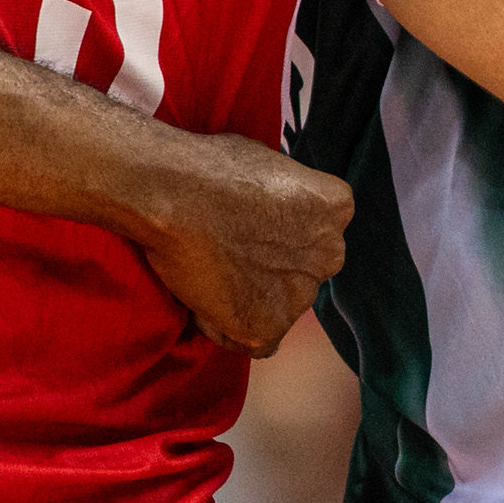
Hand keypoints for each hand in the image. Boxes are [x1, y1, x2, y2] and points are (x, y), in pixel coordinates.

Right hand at [132, 131, 351, 357]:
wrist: (169, 195)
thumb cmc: (207, 166)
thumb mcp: (265, 162)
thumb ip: (283, 193)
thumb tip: (271, 205)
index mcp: (334, 208)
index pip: (319, 226)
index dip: (283, 227)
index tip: (253, 222)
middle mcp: (330, 254)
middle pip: (306, 268)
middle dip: (277, 265)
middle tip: (233, 252)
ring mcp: (301, 296)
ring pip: (282, 305)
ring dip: (254, 297)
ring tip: (211, 275)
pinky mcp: (267, 329)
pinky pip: (255, 340)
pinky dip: (231, 329)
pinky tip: (206, 303)